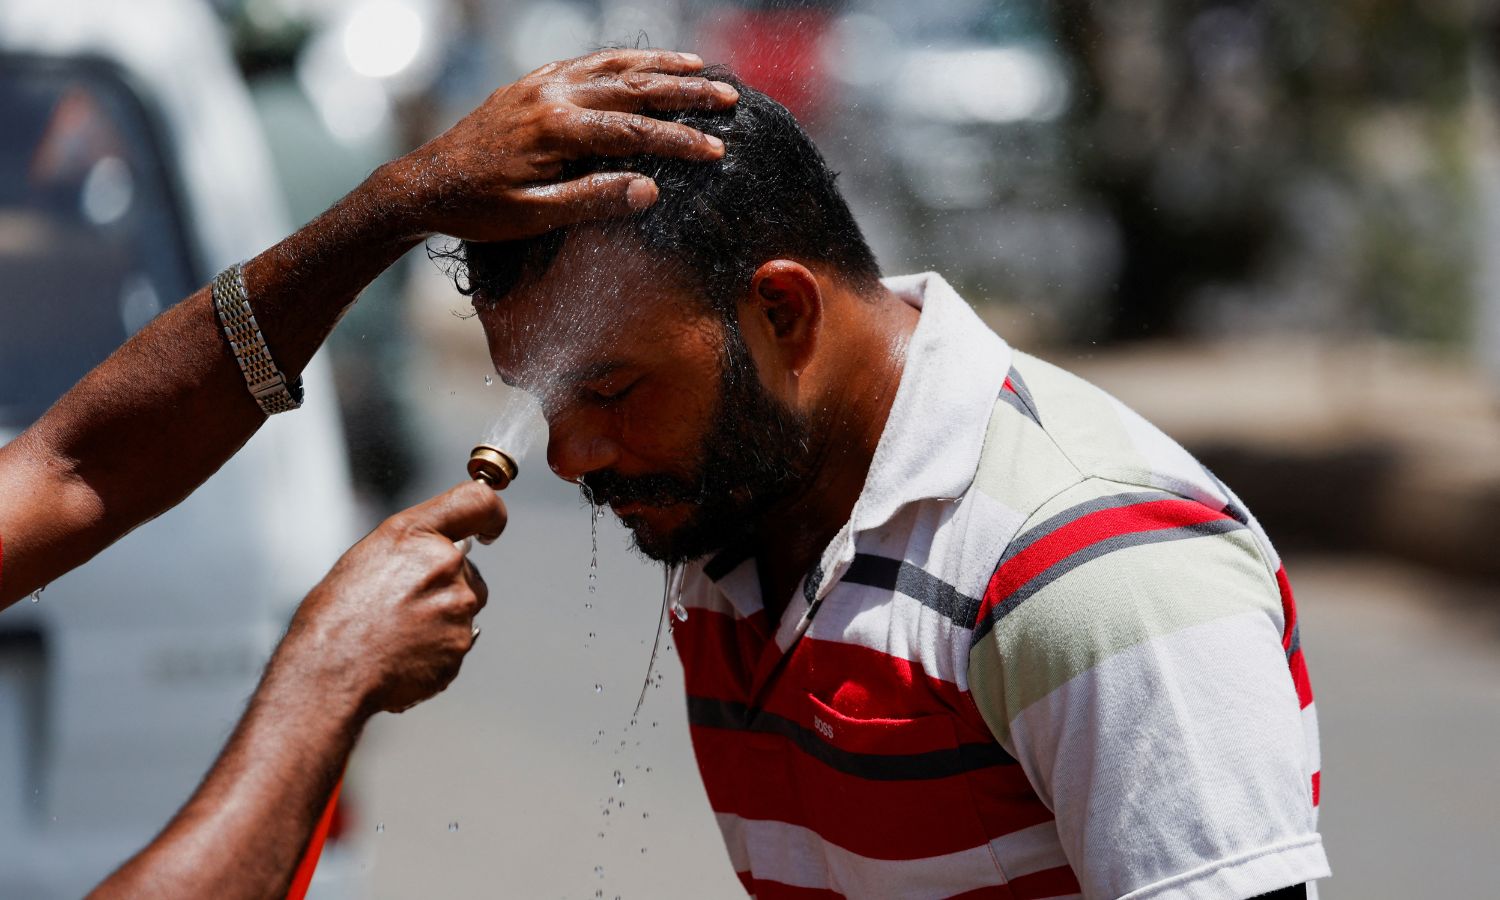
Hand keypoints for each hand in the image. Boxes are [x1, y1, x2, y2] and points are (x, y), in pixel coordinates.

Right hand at [279, 481, 506, 714]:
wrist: (330, 671)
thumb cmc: (337, 614)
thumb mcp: (369, 555)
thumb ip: (415, 547)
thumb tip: (444, 552)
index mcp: (416, 534)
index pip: (478, 502)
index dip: (490, 515)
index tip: (489, 528)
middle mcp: (445, 564)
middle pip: (468, 571)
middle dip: (446, 586)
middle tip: (402, 607)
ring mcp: (458, 606)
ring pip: (463, 609)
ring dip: (441, 619)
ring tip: (396, 633)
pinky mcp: (461, 644)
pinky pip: (456, 643)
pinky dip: (436, 650)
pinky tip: (402, 654)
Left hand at [384, 49, 738, 241]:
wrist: (424, 185)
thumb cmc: (479, 210)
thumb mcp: (535, 217)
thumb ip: (593, 200)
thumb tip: (649, 190)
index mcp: (554, 130)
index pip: (632, 130)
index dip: (678, 139)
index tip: (716, 149)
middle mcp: (551, 95)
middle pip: (632, 86)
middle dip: (684, 93)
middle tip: (729, 99)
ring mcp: (540, 84)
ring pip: (611, 66)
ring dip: (659, 66)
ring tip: (699, 71)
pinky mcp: (531, 83)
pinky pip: (586, 63)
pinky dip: (621, 61)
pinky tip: (643, 65)